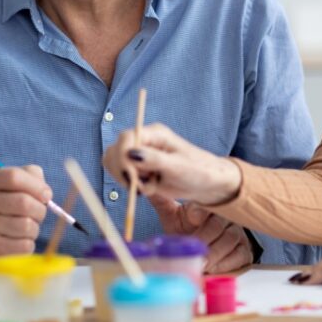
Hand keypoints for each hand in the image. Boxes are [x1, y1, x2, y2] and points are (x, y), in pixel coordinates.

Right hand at [0, 166, 49, 274]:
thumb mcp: (14, 183)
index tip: (46, 195)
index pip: (14, 177)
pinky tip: (19, 240)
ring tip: (26, 227)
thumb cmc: (4, 204)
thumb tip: (45, 193)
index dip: (36, 186)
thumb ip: (32, 176)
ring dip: (34, 228)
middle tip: (36, 214)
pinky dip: (29, 243)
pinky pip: (24, 245)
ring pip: (26, 225)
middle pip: (23, 202)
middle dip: (39, 210)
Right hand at [102, 123, 240, 204]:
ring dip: (127, 180)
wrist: (207, 184)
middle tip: (140, 186)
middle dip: (123, 171)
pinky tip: (148, 187)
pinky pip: (123, 177)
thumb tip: (131, 153)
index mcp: (154, 134)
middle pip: (115, 151)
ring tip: (147, 185)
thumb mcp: (178, 166)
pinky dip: (132, 186)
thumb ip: (154, 160)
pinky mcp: (138, 170)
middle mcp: (144, 142)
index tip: (130, 176)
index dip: (122, 156)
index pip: (126, 137)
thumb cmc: (198, 170)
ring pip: (115, 164)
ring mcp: (139, 156)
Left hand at [148, 195, 252, 272]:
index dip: (197, 211)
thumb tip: (145, 186)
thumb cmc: (187, 230)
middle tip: (193, 249)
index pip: (205, 204)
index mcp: (205, 206)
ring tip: (201, 263)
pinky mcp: (244, 249)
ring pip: (230, 238)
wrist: (203, 248)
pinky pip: (241, 254)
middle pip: (218, 223)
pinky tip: (214, 267)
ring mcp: (236, 232)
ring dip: (215, 253)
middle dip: (204, 238)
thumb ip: (161, 201)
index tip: (190, 217)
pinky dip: (227, 263)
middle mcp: (223, 216)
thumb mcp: (172, 216)